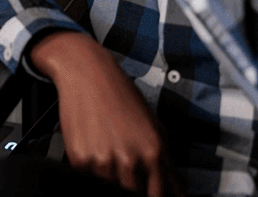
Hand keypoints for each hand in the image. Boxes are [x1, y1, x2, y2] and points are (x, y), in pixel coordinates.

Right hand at [30, 32, 181, 196]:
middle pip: (133, 194)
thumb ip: (167, 165)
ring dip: (109, 175)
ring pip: (110, 187)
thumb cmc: (121, 95)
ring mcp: (103, 160)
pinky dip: (90, 167)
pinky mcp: (79, 158)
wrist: (87, 73)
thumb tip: (178, 192)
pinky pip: (87, 176)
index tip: (151, 192)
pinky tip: (93, 145)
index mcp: (153, 152)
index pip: (159, 195)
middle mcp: (129, 159)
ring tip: (108, 148)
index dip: (155, 196)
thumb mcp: (154, 127)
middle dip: (131, 184)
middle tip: (125, 164)